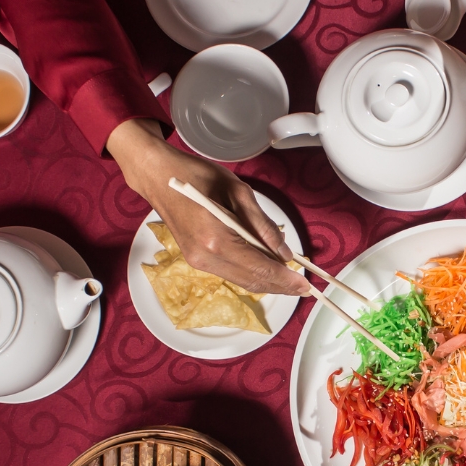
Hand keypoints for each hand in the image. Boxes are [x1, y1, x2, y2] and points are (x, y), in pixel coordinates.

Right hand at [107, 119, 309, 295]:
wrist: (159, 178)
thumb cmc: (197, 176)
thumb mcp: (239, 192)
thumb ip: (263, 225)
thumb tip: (284, 252)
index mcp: (216, 239)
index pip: (259, 267)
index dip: (285, 279)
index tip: (305, 285)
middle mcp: (205, 257)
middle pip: (251, 281)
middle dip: (280, 286)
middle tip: (304, 288)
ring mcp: (198, 262)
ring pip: (241, 280)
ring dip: (267, 282)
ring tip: (291, 281)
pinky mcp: (195, 260)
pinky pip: (231, 273)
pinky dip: (251, 273)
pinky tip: (267, 269)